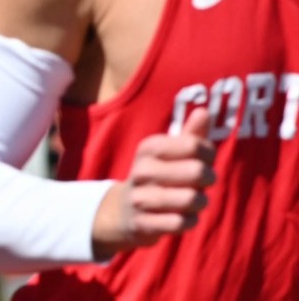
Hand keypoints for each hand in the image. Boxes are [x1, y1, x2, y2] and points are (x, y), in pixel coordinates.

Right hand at [92, 108, 215, 257]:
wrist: (124, 210)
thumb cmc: (158, 175)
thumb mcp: (169, 152)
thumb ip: (191, 134)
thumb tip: (205, 110)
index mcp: (149, 148)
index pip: (195, 145)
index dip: (209, 154)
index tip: (205, 159)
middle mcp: (142, 170)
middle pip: (197, 171)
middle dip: (208, 179)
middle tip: (203, 182)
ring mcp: (140, 197)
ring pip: (192, 200)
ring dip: (200, 202)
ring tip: (194, 200)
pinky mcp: (143, 223)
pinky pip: (181, 223)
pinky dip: (189, 221)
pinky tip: (182, 217)